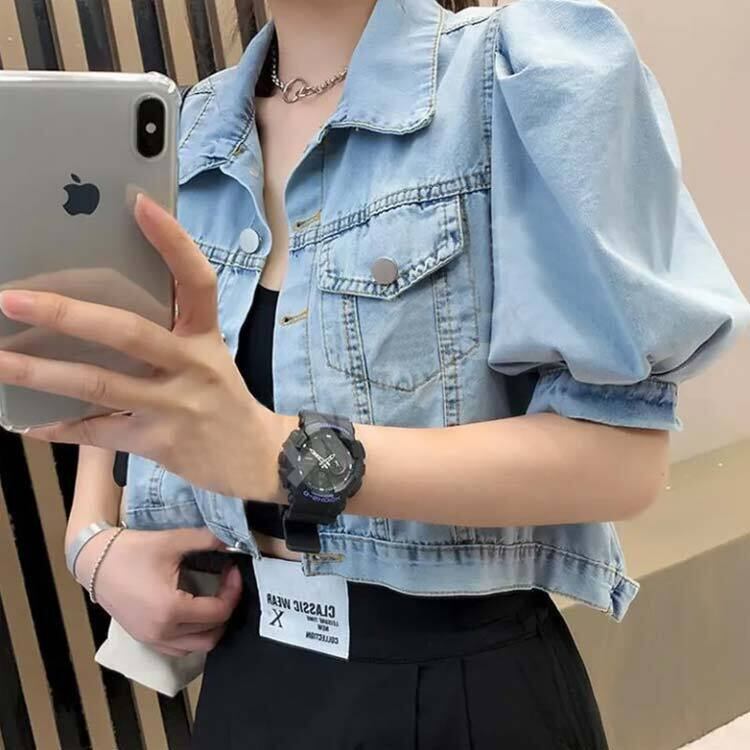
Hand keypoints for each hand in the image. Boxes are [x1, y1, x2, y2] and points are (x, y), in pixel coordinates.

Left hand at [0, 194, 294, 500]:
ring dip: (41, 372)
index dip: (172, 242)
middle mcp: (192, 365)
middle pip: (129, 332)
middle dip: (67, 315)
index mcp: (205, 336)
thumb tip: (100, 306)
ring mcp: (175, 405)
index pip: (196, 281)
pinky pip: (98, 432)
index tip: (139, 204)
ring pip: (100, 383)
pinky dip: (60, 427)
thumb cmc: (223, 397)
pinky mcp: (158, 442)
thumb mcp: (208, 356)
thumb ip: (168, 331)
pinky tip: (27, 422)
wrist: (256, 456)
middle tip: (11, 299)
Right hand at [75, 527, 242, 656]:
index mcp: (171, 610)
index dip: (234, 591)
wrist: (94, 561)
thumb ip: (207, 540)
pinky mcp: (144, 640)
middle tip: (227, 585)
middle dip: (226, 609)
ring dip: (211, 626)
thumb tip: (233, 540)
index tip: (233, 571)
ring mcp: (151, 640)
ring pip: (196, 647)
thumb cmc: (131, 551)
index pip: (219, 612)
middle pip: (212, 634)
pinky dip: (193, 636)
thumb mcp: (172, 541)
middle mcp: (162, 632)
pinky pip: (178, 648)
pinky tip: (194, 613)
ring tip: (214, 599)